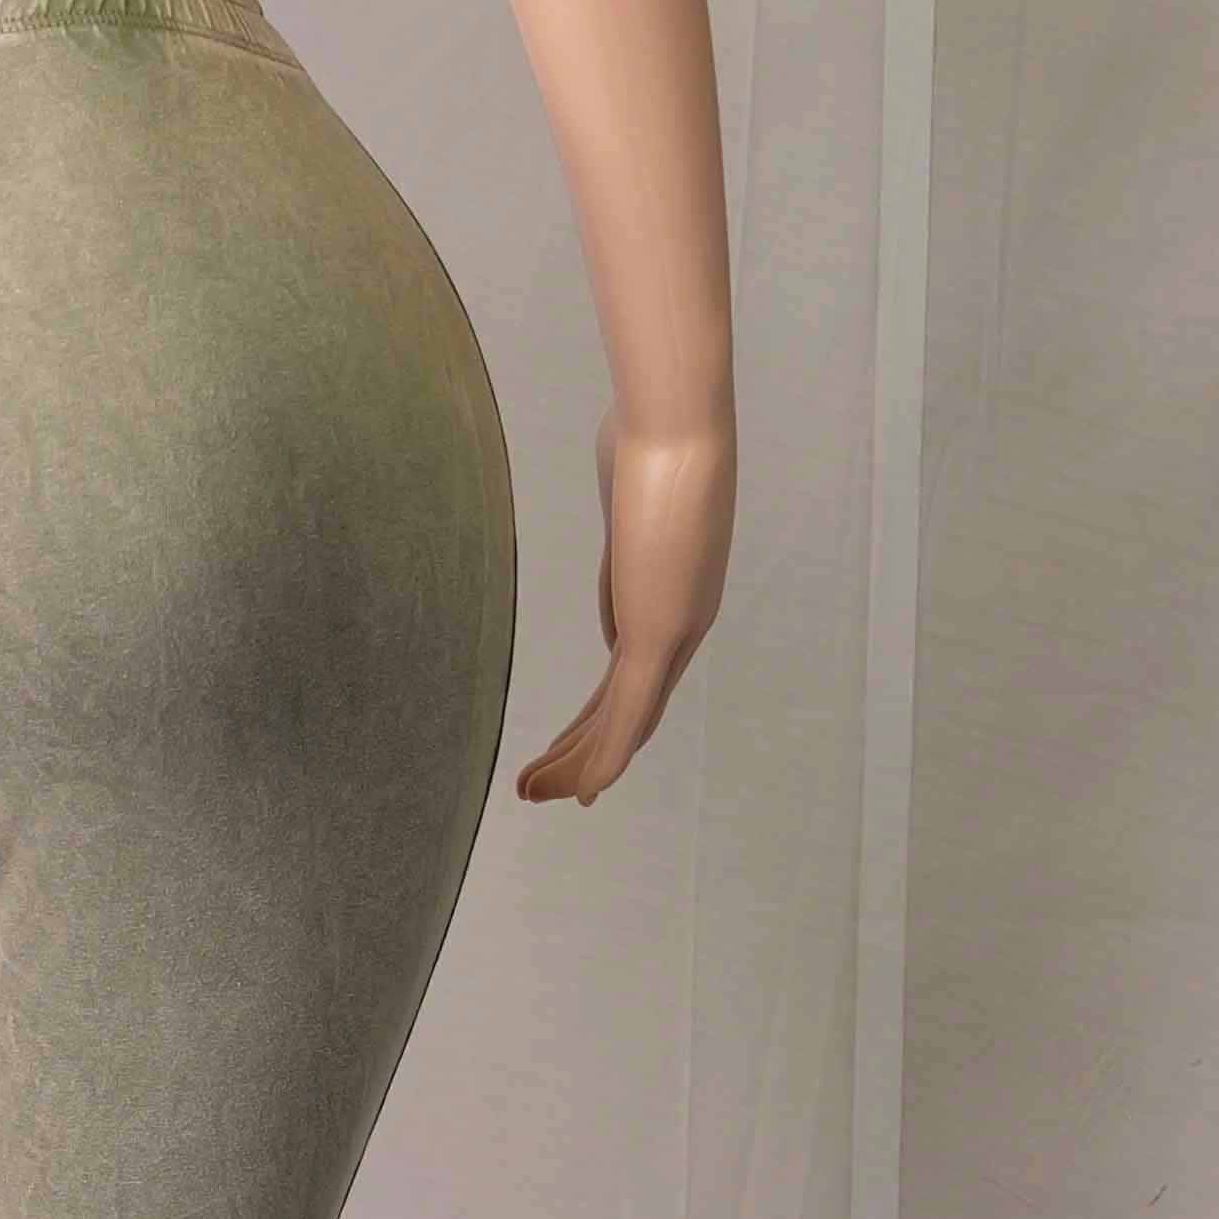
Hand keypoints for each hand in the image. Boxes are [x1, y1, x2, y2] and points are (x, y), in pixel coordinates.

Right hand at [514, 398, 730, 803]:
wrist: (675, 425)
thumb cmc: (655, 438)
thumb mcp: (630, 500)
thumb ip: (622, 546)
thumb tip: (612, 585)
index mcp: (676, 596)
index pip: (635, 673)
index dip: (602, 718)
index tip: (568, 745)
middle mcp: (684, 623)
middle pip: (630, 709)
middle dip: (582, 750)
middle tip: (541, 786)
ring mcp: (676, 631)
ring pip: (626, 722)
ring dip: (579, 763)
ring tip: (534, 794)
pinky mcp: (661, 632)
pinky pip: (629, 712)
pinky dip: (605, 757)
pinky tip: (584, 790)